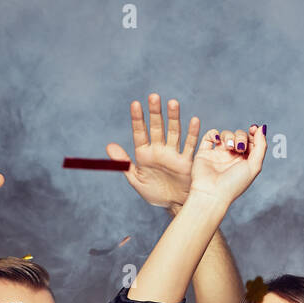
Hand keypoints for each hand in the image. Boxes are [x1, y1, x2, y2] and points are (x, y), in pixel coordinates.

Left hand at [106, 93, 200, 210]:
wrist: (174, 206)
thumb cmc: (155, 194)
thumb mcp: (136, 180)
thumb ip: (124, 163)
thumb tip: (109, 146)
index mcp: (144, 153)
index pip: (140, 133)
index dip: (138, 119)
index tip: (135, 104)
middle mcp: (159, 150)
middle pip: (157, 128)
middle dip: (155, 113)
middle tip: (154, 97)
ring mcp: (173, 154)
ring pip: (174, 132)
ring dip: (173, 118)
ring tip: (172, 103)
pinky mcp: (186, 162)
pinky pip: (190, 146)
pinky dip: (192, 133)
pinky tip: (194, 120)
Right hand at [188, 124, 265, 207]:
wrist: (212, 193)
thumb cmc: (234, 183)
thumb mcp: (254, 166)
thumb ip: (261, 146)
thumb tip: (262, 128)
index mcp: (245, 162)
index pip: (251, 142)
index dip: (253, 134)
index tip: (253, 129)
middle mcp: (232, 157)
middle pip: (239, 136)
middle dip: (241, 137)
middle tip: (239, 147)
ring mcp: (219, 154)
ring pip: (226, 134)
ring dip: (229, 136)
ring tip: (229, 147)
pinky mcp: (205, 152)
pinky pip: (210, 135)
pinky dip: (214, 133)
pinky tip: (217, 141)